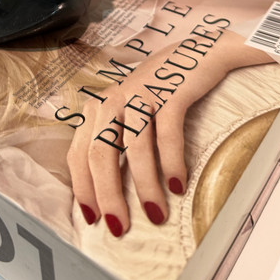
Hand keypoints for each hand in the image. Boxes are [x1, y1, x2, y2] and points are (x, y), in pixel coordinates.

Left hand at [67, 29, 272, 235]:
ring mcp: (141, 93)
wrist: (199, 54)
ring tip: (155, 214)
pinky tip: (177, 185)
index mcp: (99, 107)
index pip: (80, 152)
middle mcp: (114, 98)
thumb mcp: (129, 111)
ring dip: (144, 186)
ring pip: (135, 146)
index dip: (83, 186)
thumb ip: (115, 139)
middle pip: (101, 152)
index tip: (92, 217)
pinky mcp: (169, 91)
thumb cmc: (161, 91)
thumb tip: (108, 192)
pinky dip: (171, 162)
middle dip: (108, 194)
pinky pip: (167, 133)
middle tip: (119, 226)